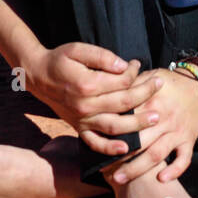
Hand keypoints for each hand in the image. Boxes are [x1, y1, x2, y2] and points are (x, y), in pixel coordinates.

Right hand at [28, 43, 164, 157]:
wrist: (38, 76)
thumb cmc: (59, 59)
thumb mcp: (77, 49)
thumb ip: (101, 57)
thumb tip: (124, 66)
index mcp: (87, 84)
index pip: (120, 81)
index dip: (133, 72)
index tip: (139, 64)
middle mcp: (85, 105)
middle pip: (123, 102)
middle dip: (145, 94)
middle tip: (160, 85)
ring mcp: (82, 119)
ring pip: (114, 126)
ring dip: (137, 124)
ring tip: (156, 117)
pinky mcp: (79, 127)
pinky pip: (95, 143)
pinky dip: (110, 148)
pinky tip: (126, 148)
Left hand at [102, 67, 197, 186]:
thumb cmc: (172, 82)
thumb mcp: (151, 76)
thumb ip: (130, 85)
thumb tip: (107, 93)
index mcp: (150, 102)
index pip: (126, 120)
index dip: (110, 133)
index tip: (96, 143)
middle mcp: (163, 118)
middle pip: (138, 142)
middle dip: (119, 157)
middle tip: (102, 168)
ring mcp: (177, 130)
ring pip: (156, 154)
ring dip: (137, 169)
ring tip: (119, 178)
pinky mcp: (189, 139)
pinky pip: (183, 159)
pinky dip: (174, 170)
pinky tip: (161, 179)